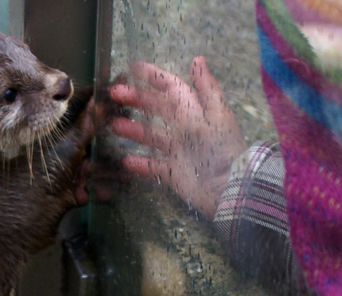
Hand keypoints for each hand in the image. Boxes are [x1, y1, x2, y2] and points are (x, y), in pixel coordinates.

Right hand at [107, 57, 245, 219]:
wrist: (227, 189)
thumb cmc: (221, 151)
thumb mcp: (213, 116)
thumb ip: (203, 89)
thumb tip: (197, 59)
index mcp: (196, 112)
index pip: (173, 88)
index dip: (154, 77)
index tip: (132, 69)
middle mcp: (186, 129)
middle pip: (159, 109)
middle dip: (138, 100)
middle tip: (114, 95)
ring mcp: (179, 152)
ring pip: (152, 136)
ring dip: (134, 129)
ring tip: (114, 125)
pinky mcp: (174, 174)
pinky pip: (153, 166)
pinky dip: (140, 164)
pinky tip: (125, 160)